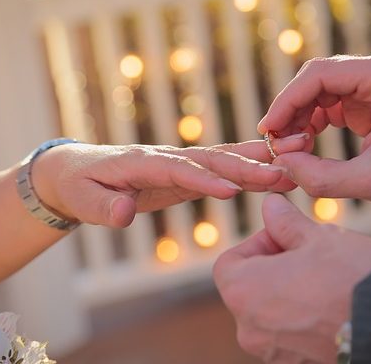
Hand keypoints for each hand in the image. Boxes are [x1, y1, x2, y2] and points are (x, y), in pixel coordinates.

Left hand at [30, 135, 306, 227]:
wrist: (76, 170)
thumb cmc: (78, 186)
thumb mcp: (81, 200)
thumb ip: (102, 208)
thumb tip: (123, 213)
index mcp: (141, 164)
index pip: (178, 171)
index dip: (205, 180)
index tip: (234, 191)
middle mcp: (165, 157)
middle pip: (211, 160)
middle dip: (247, 167)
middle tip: (283, 173)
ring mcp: (178, 161)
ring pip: (223, 158)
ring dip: (257, 160)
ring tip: (294, 160)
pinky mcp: (186, 170)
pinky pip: (221, 166)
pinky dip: (248, 165)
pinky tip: (274, 165)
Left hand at [214, 194, 370, 362]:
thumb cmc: (351, 277)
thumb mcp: (318, 238)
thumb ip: (286, 223)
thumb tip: (270, 206)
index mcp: (243, 292)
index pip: (230, 263)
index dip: (257, 243)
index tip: (286, 237)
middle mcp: (249, 329)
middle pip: (249, 289)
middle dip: (275, 267)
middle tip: (309, 254)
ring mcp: (271, 353)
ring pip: (270, 313)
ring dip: (289, 292)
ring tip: (325, 278)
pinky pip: (290, 335)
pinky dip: (302, 318)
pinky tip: (331, 304)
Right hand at [258, 54, 370, 218]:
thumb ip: (322, 176)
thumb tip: (282, 163)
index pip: (321, 75)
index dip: (288, 100)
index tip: (269, 129)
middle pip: (316, 78)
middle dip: (291, 109)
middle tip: (274, 142)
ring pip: (319, 91)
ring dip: (298, 116)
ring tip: (288, 148)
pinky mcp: (368, 102)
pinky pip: (328, 104)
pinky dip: (311, 122)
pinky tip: (303, 144)